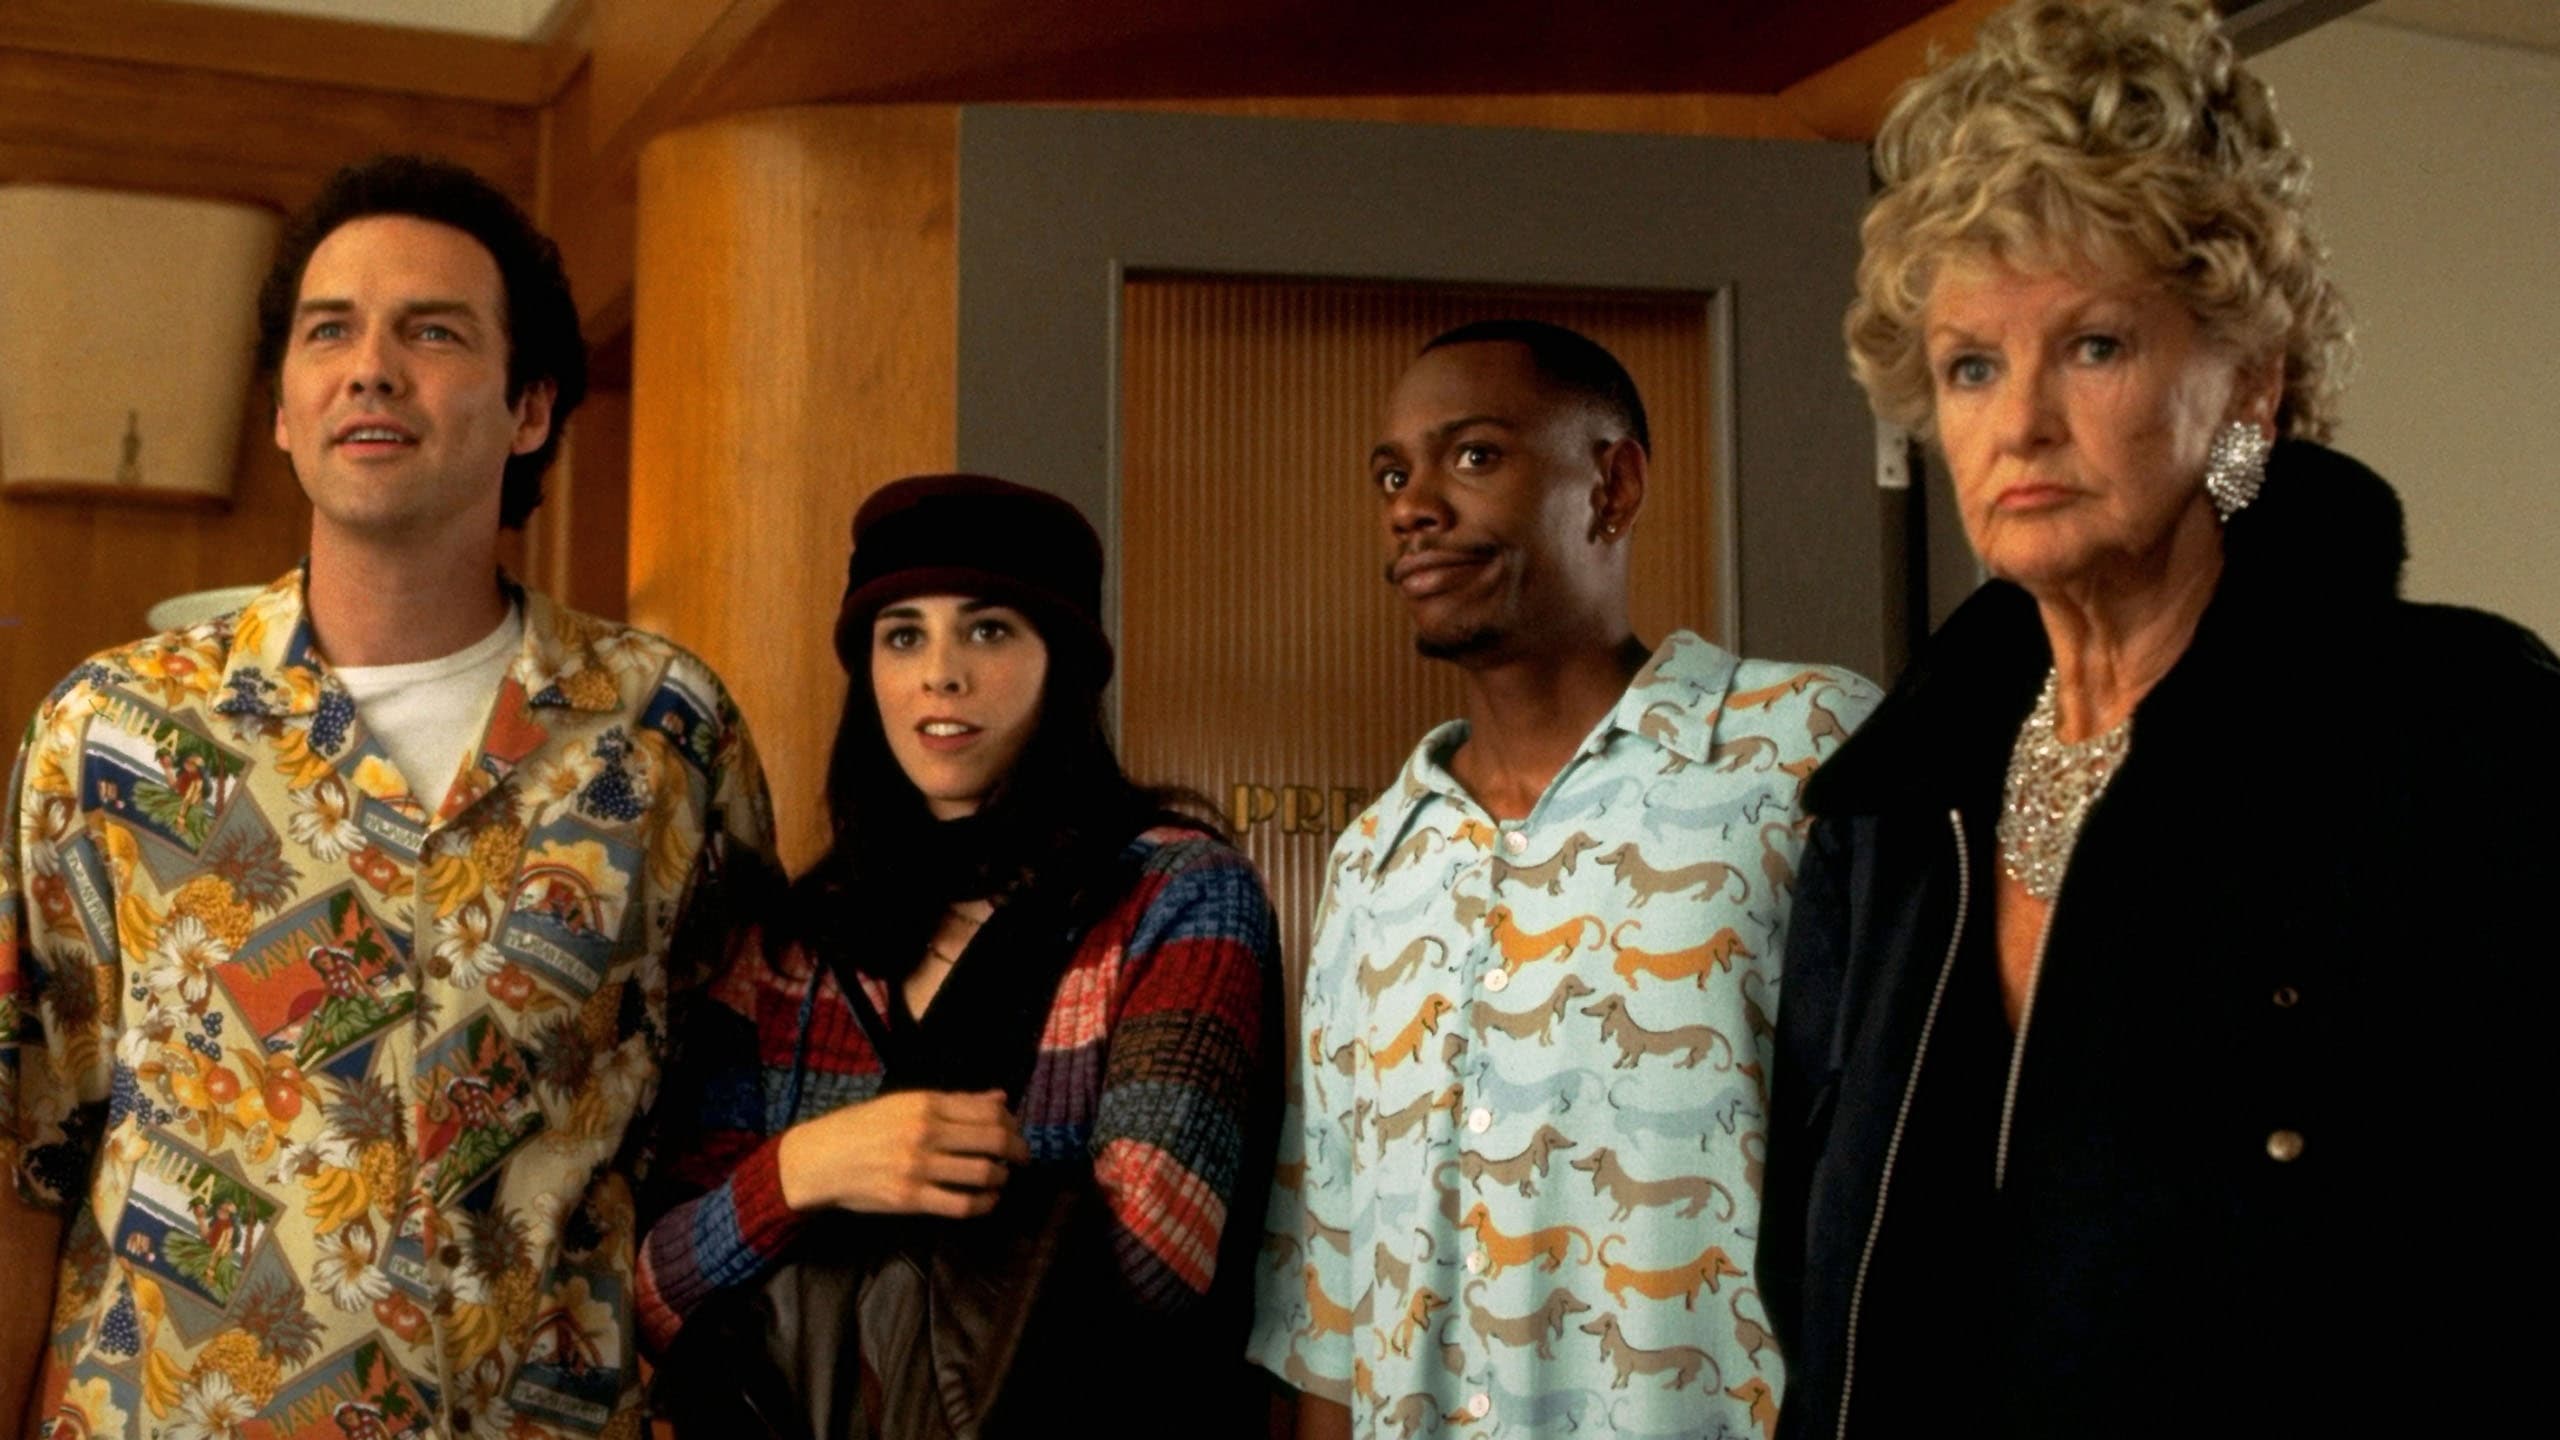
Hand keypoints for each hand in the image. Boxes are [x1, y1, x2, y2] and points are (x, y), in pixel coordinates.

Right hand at [777, 1089, 1030, 1217]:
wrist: (818, 1159)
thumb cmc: (861, 1127)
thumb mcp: (905, 1103)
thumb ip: (955, 1102)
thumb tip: (1000, 1099)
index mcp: (925, 1103)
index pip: (988, 1112)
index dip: (1012, 1125)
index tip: (1015, 1133)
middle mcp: (925, 1132)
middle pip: (994, 1140)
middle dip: (1018, 1151)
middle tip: (1022, 1158)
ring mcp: (918, 1167)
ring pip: (983, 1173)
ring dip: (1002, 1177)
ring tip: (1001, 1178)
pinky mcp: (910, 1198)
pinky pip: (962, 1204)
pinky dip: (985, 1203)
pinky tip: (988, 1200)